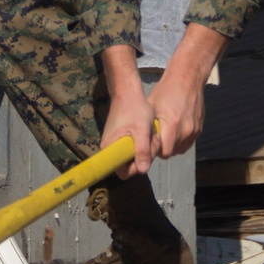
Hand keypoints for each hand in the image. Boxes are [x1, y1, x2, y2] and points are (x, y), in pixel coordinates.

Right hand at [100, 45, 157, 176]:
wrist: (128, 91)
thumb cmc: (134, 109)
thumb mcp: (141, 130)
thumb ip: (142, 150)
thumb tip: (143, 171)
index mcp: (110, 149)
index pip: (123, 172)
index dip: (136, 167)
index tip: (146, 154)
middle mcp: (109, 149)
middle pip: (129, 164)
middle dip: (145, 156)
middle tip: (153, 140)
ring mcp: (115, 143)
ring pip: (134, 155)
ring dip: (146, 148)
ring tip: (152, 134)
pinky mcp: (121, 138)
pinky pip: (133, 148)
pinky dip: (143, 143)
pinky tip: (148, 133)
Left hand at [149, 23, 228, 158]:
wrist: (188, 77)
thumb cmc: (166, 90)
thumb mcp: (151, 106)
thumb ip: (149, 127)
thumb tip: (142, 142)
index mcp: (172, 124)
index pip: (164, 152)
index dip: (156, 151)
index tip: (151, 144)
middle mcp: (186, 129)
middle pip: (172, 152)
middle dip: (163, 148)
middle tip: (156, 138)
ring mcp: (194, 130)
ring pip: (180, 148)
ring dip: (173, 145)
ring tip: (166, 133)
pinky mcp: (199, 128)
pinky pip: (188, 142)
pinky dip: (181, 140)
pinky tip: (174, 130)